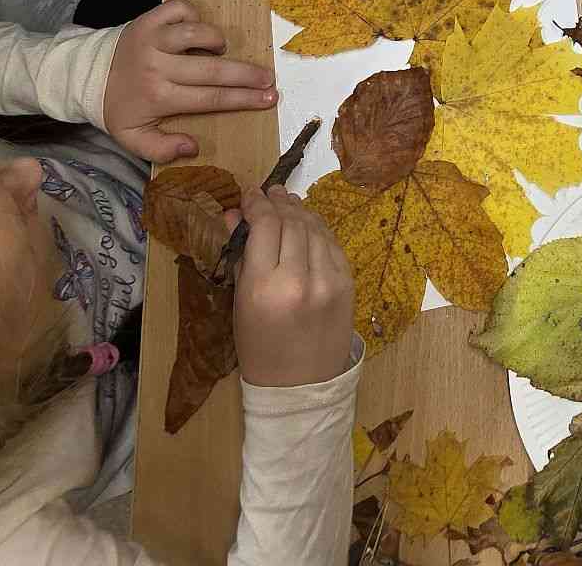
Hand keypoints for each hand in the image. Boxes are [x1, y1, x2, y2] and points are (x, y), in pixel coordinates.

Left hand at [104, 0, 275, 162]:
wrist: (86, 76)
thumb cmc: (119, 107)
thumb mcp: (133, 139)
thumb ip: (162, 149)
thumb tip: (193, 147)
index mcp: (158, 97)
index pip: (210, 98)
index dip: (242, 99)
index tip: (268, 99)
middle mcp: (158, 66)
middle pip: (212, 69)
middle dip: (246, 74)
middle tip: (269, 78)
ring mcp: (153, 39)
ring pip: (197, 33)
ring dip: (216, 40)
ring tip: (223, 51)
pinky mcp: (148, 19)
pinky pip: (180, 9)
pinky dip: (194, 15)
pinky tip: (197, 29)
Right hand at [232, 186, 354, 387]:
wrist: (300, 387)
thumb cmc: (261, 349)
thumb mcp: (240, 305)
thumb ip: (240, 256)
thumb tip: (233, 214)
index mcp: (264, 288)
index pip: (264, 226)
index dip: (256, 204)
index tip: (249, 194)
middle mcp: (299, 279)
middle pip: (291, 222)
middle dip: (278, 203)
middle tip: (269, 193)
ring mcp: (328, 280)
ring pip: (314, 227)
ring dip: (300, 211)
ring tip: (287, 202)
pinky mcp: (348, 283)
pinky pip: (332, 244)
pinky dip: (318, 229)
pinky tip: (308, 224)